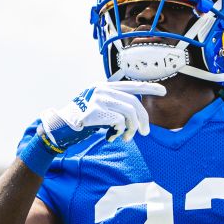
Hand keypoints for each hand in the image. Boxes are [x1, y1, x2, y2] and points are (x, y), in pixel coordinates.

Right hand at [38, 81, 165, 148]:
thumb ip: (115, 106)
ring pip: (130, 112)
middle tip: (144, 133)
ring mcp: (99, 99)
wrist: (60, 127)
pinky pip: (119, 121)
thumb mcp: (99, 108)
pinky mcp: (96, 110)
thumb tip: (137, 117)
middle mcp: (103, 90)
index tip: (163, 91)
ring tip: (125, 138)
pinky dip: (119, 132)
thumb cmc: (82, 121)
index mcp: (105, 87)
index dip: (149, 87)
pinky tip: (111, 136)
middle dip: (143, 120)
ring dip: (131, 128)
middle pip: (134, 102)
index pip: (132, 85)